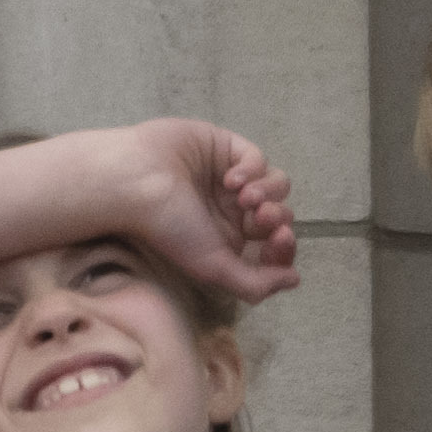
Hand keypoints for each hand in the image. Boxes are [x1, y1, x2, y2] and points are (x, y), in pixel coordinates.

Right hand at [88, 117, 302, 306]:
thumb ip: (254, 284)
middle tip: (258, 216)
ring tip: (243, 196)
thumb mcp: (212, 267)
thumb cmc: (167, 228)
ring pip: (277, 184)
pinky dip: (252, 168)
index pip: (273, 246)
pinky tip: (230, 178)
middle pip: (280, 214)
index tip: (280, 239)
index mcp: (227, 239)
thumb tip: (294, 280)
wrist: (136, 182)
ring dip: (268, 192)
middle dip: (276, 217)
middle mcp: (231, 210)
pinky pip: (258, 157)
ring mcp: (230, 178)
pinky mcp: (225, 147)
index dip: (285, 245)